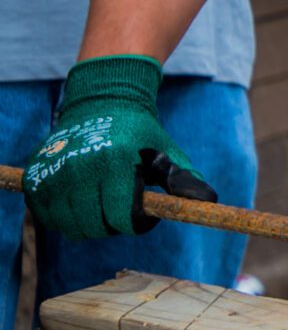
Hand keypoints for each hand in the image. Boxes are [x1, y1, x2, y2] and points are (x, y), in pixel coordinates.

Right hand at [23, 55, 217, 237]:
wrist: (103, 102)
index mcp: (115, 163)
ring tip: (102, 202)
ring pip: (71, 227)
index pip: (124, 218)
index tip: (144, 212)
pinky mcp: (35, 177)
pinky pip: (48, 217)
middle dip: (114, 224)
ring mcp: (54, 173)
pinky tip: (80, 201)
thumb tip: (210, 201)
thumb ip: (186, 179)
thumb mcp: (168, 153)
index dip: (139, 223)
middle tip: (122, 205)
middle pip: (97, 227)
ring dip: (89, 223)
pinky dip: (64, 218)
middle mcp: (80, 169)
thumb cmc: (141, 134)